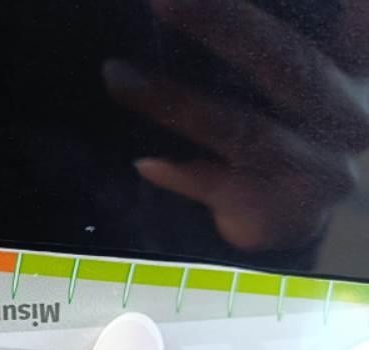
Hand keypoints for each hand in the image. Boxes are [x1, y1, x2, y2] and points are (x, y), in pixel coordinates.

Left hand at [104, 0, 368, 250]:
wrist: (295, 217)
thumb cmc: (287, 124)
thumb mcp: (300, 76)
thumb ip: (276, 42)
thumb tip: (184, 3)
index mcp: (356, 68)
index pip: (347, 22)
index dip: (324, 7)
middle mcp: (348, 116)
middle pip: (285, 63)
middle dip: (222, 26)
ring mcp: (317, 169)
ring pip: (240, 129)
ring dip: (173, 101)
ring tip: (116, 76)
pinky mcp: (277, 210)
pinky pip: (217, 186)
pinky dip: (180, 174)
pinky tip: (144, 162)